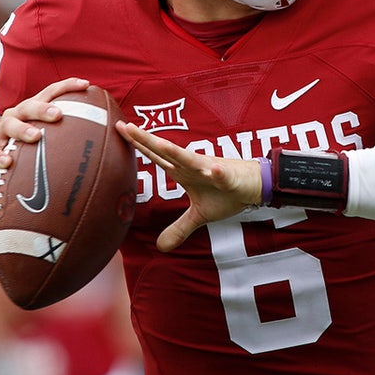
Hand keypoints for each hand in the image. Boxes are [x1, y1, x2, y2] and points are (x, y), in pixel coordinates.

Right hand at [0, 78, 91, 182]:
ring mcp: (2, 130)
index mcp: (35, 109)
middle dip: (44, 108)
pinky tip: (9, 162)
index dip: (67, 86)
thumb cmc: (31, 148)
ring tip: (37, 136)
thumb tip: (110, 136)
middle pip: (31, 106)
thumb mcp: (50, 137)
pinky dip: (0, 155)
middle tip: (59, 115)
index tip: (86, 84)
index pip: (51, 92)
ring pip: (11, 124)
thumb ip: (73, 134)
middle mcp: (18, 115)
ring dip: (24, 130)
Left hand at [117, 121, 262, 251]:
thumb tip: (161, 247)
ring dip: (176, 152)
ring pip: (190, 159)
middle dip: (146, 140)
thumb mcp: (199, 216)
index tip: (119, 130)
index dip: (138, 145)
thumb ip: (179, 228)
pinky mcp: (229, 177)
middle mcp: (192, 166)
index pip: (156, 156)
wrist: (254, 186)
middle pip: (165, 152)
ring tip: (160, 143)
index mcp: (183, 171)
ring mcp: (210, 169)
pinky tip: (214, 170)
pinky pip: (222, 175)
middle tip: (125, 127)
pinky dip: (218, 173)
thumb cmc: (226, 194)